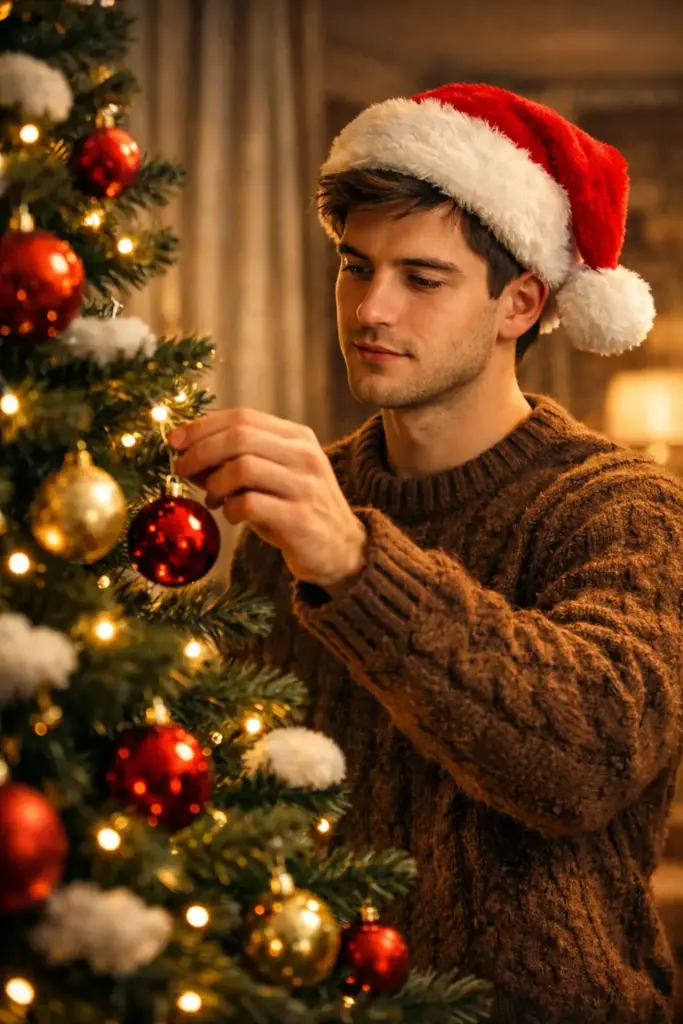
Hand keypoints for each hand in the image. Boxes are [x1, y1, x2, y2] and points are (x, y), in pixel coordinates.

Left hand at [169, 409, 366, 593]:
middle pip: (239, 437)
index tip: (174, 441)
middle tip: (182, 470)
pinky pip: (250, 504)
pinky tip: (233, 516)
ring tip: (213, 498)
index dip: (202, 426)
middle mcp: (305, 455)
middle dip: (200, 451)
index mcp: (298, 437)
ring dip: (215, 483)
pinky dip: (231, 510)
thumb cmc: (296, 509)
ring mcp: (305, 486)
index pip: (242, 417)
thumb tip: (187, 453)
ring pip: (243, 467)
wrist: (342, 549)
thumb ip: (238, 460)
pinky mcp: (300, 518)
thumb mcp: (275, 476)